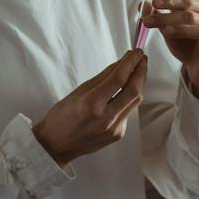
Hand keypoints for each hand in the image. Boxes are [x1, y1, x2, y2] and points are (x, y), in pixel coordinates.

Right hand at [32, 51, 147, 166]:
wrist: (55, 146)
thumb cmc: (61, 117)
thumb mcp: (77, 92)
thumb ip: (102, 78)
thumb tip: (121, 63)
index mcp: (91, 104)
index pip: (118, 78)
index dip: (130, 62)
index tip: (136, 52)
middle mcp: (106, 118)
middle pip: (134, 90)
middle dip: (141, 71)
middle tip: (142, 58)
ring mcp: (114, 129)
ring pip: (135, 101)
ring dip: (138, 84)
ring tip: (136, 71)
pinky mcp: (117, 134)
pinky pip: (128, 112)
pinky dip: (128, 99)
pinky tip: (124, 92)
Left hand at [141, 0, 198, 102]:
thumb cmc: (186, 43)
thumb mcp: (169, 29)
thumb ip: (158, 17)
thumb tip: (143, 5)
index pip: (186, 0)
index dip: (170, 0)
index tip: (153, 2)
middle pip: (191, 15)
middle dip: (168, 17)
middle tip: (149, 20)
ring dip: (184, 30)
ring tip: (166, 32)